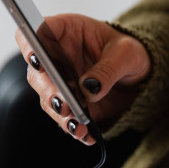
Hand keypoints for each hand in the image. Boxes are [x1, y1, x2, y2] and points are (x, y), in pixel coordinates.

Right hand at [15, 13, 150, 144]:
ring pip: (48, 99)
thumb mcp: (127, 54)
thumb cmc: (129, 52)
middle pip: (37, 72)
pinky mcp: (69, 105)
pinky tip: (88, 135)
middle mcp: (55, 58)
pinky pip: (64, 119)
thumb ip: (108, 68)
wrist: (139, 74)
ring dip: (61, 114)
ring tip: (78, 125)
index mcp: (65, 32)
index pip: (36, 32)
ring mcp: (59, 83)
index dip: (30, 44)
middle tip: (64, 103)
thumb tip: (89, 89)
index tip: (36, 59)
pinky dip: (75, 128)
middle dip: (48, 89)